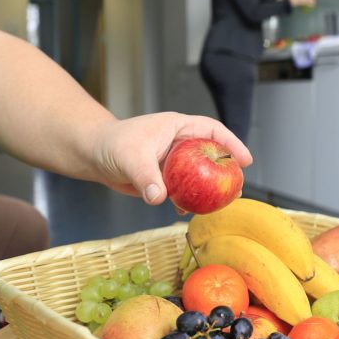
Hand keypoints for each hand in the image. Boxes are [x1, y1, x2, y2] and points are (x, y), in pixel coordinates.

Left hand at [90, 112, 252, 204]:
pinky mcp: (164, 178)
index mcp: (177, 128)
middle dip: (226, 169)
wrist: (93, 155)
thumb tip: (158, 198)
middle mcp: (179, 143)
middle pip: (211, 154)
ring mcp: (173, 162)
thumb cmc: (111, 144)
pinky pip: (183, 188)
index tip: (245, 160)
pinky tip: (186, 210)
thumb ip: (146, 176)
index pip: (212, 131)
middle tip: (237, 186)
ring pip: (199, 173)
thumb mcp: (131, 157)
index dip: (232, 143)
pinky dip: (188, 199)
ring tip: (221, 201)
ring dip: (210, 187)